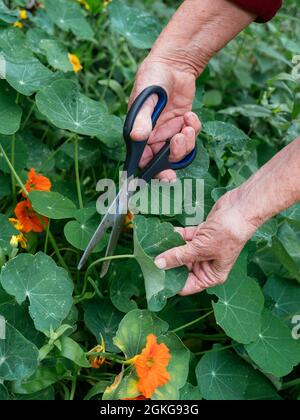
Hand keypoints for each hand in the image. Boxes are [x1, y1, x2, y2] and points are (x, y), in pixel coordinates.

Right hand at [129, 56, 200, 180]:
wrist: (174, 63)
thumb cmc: (153, 77)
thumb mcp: (146, 97)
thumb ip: (143, 118)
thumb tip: (137, 137)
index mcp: (140, 133)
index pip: (141, 159)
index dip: (148, 173)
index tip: (158, 180)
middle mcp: (153, 136)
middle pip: (162, 160)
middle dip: (170, 164)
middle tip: (173, 174)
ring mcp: (169, 131)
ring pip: (179, 151)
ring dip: (186, 144)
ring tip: (187, 127)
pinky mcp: (183, 125)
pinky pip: (191, 137)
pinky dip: (194, 129)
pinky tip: (190, 115)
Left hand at [154, 189, 257, 294]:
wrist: (241, 209)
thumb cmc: (229, 234)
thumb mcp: (201, 249)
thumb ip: (179, 257)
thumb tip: (158, 264)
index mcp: (211, 275)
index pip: (187, 286)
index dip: (171, 283)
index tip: (154, 279)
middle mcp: (207, 264)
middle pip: (181, 269)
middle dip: (167, 264)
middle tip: (148, 261)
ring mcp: (203, 249)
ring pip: (181, 252)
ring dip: (169, 248)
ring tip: (152, 247)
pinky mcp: (201, 234)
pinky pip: (184, 238)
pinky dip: (175, 236)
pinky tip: (164, 233)